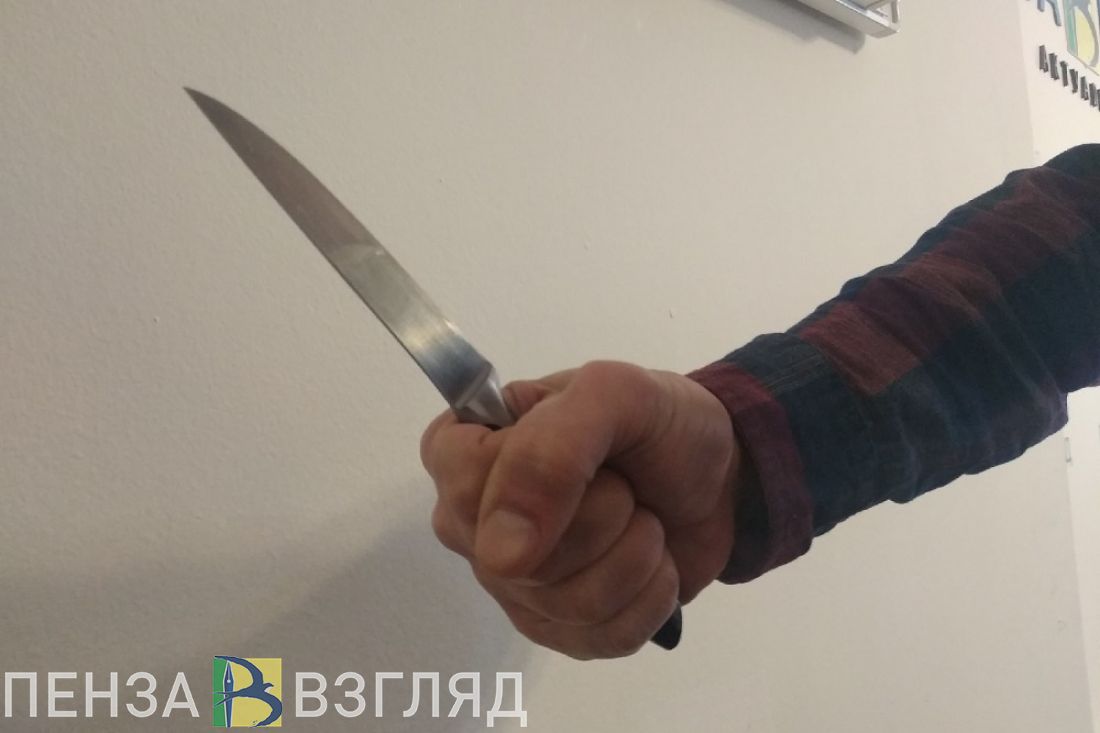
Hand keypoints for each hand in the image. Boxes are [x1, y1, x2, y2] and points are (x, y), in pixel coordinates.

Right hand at [420, 361, 741, 658]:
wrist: (716, 479)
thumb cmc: (658, 424)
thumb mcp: (612, 394)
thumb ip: (549, 450)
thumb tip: (502, 558)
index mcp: (465, 448)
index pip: (461, 488)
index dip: (532, 482)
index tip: (587, 458)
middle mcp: (472, 522)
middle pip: (515, 561)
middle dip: (601, 518)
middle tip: (624, 485)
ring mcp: (510, 584)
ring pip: (563, 605)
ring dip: (634, 556)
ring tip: (644, 519)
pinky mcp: (554, 630)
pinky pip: (596, 640)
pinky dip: (649, 598)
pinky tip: (652, 564)